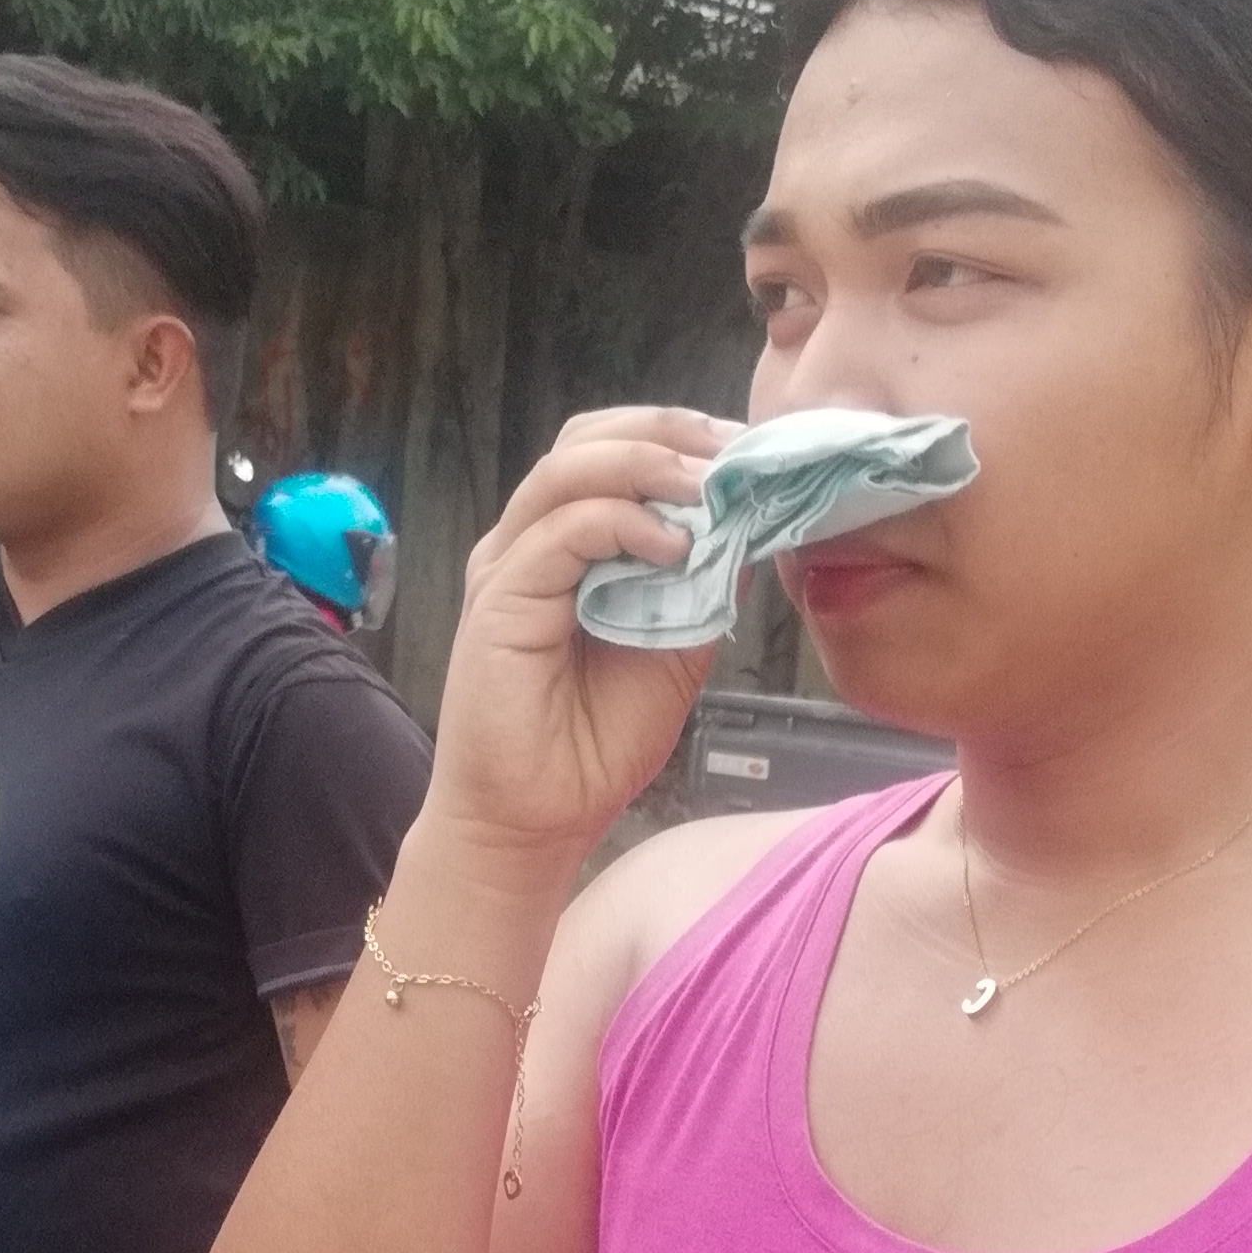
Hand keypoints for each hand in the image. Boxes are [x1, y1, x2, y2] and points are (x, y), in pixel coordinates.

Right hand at [425, 408, 735, 872]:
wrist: (536, 821)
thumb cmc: (594, 745)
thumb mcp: (678, 649)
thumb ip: (705, 587)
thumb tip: (752, 525)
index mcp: (567, 546)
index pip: (613, 452)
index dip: (679, 439)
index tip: (747, 452)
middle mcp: (531, 543)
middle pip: (587, 439)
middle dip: (666, 431)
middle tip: (734, 450)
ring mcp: (509, 565)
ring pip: (569, 469)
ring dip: (648, 466)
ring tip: (709, 487)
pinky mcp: (499, 598)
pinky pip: (560, 532)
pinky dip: (621, 522)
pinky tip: (672, 546)